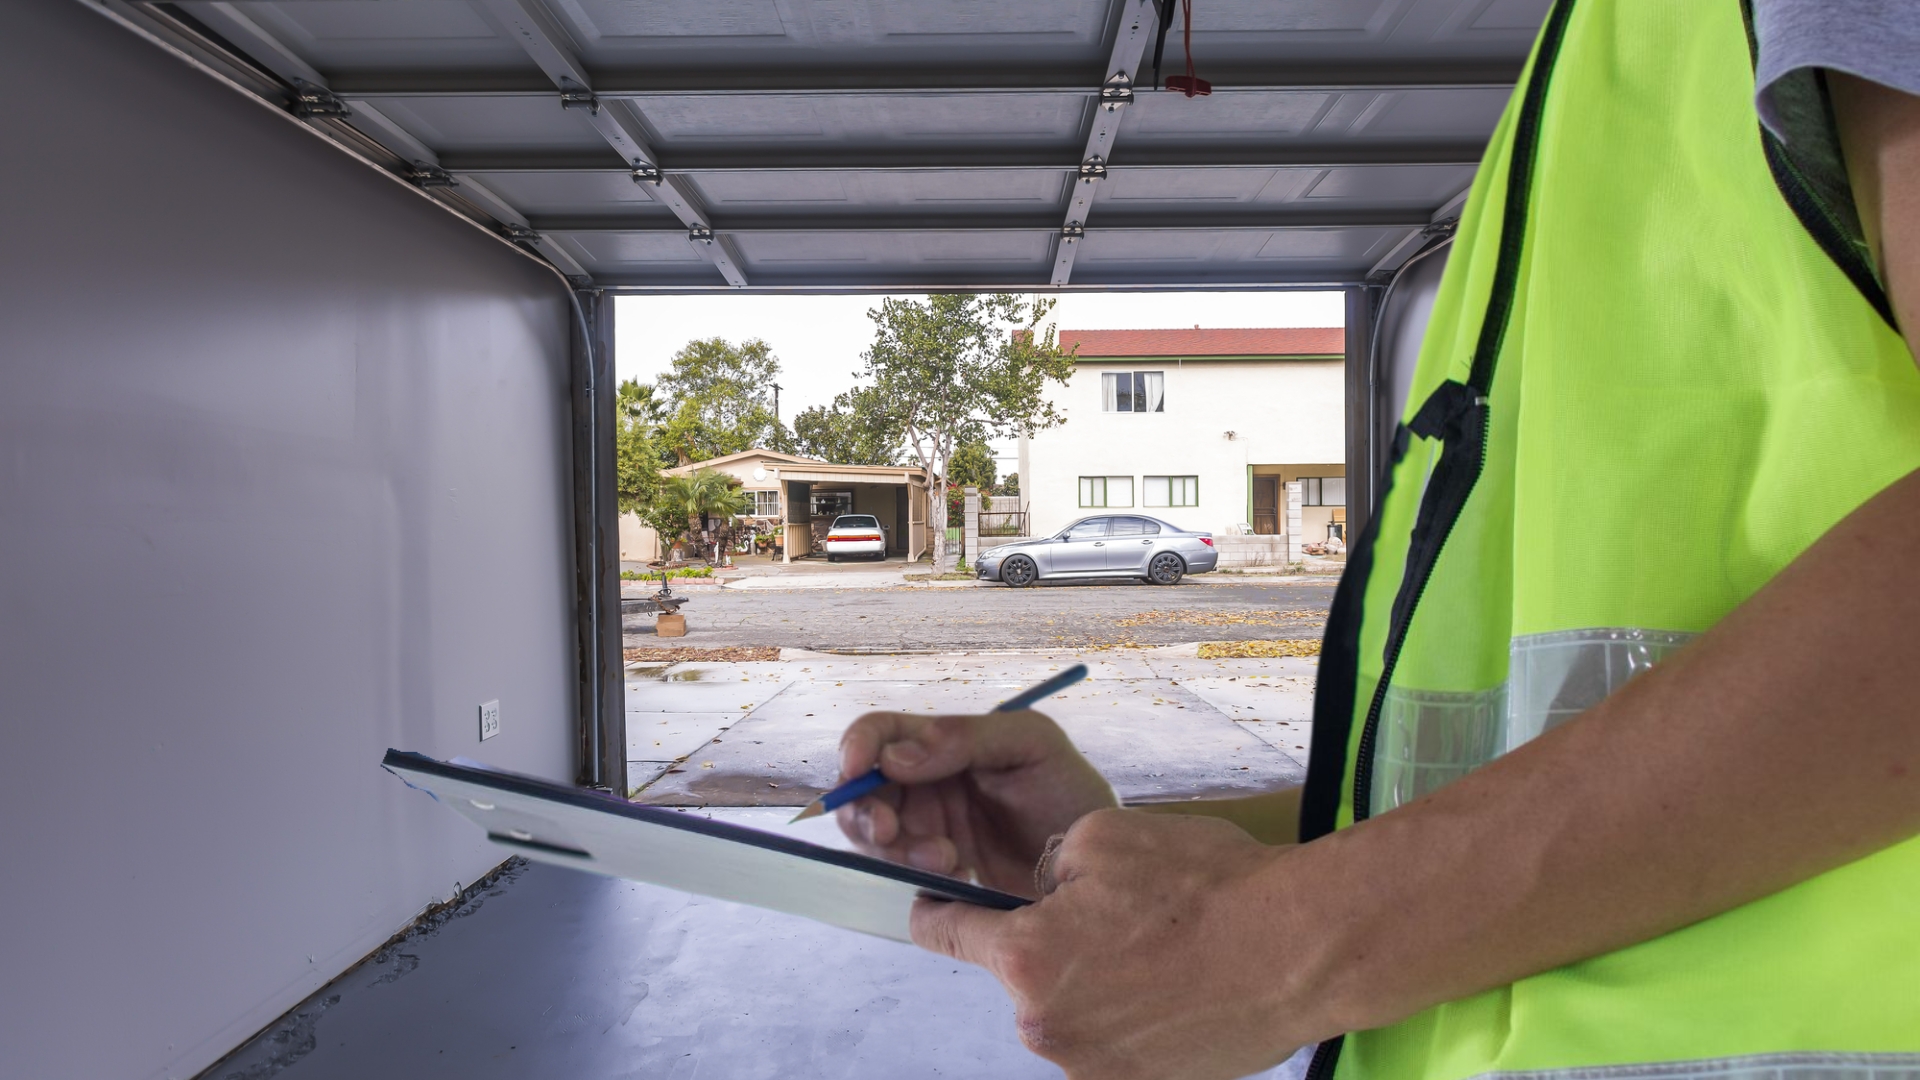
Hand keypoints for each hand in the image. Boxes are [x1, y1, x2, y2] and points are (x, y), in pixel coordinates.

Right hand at [836, 709, 1116, 895]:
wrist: (1100, 863)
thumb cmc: (1070, 790)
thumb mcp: (1030, 744)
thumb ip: (965, 738)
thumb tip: (893, 756)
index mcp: (943, 743)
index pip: (881, 734)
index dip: (857, 747)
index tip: (856, 770)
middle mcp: (927, 783)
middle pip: (864, 790)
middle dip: (867, 811)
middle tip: (891, 832)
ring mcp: (929, 829)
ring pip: (877, 836)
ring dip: (897, 848)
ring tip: (949, 859)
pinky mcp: (937, 872)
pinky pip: (900, 873)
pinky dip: (916, 875)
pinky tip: (959, 876)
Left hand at [911, 809, 1320, 1079]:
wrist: (1299, 949)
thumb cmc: (1208, 889)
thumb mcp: (1106, 836)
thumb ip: (1048, 865)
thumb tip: (1043, 891)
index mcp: (1025, 958)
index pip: (945, 934)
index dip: (936, 909)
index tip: (931, 903)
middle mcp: (1045, 1025)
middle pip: (1020, 973)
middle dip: (1050, 941)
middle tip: (1116, 911)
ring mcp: (1092, 1066)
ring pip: (1068, 1006)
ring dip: (1095, 978)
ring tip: (1160, 947)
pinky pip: (1111, 1037)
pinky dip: (1132, 1010)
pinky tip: (1178, 981)